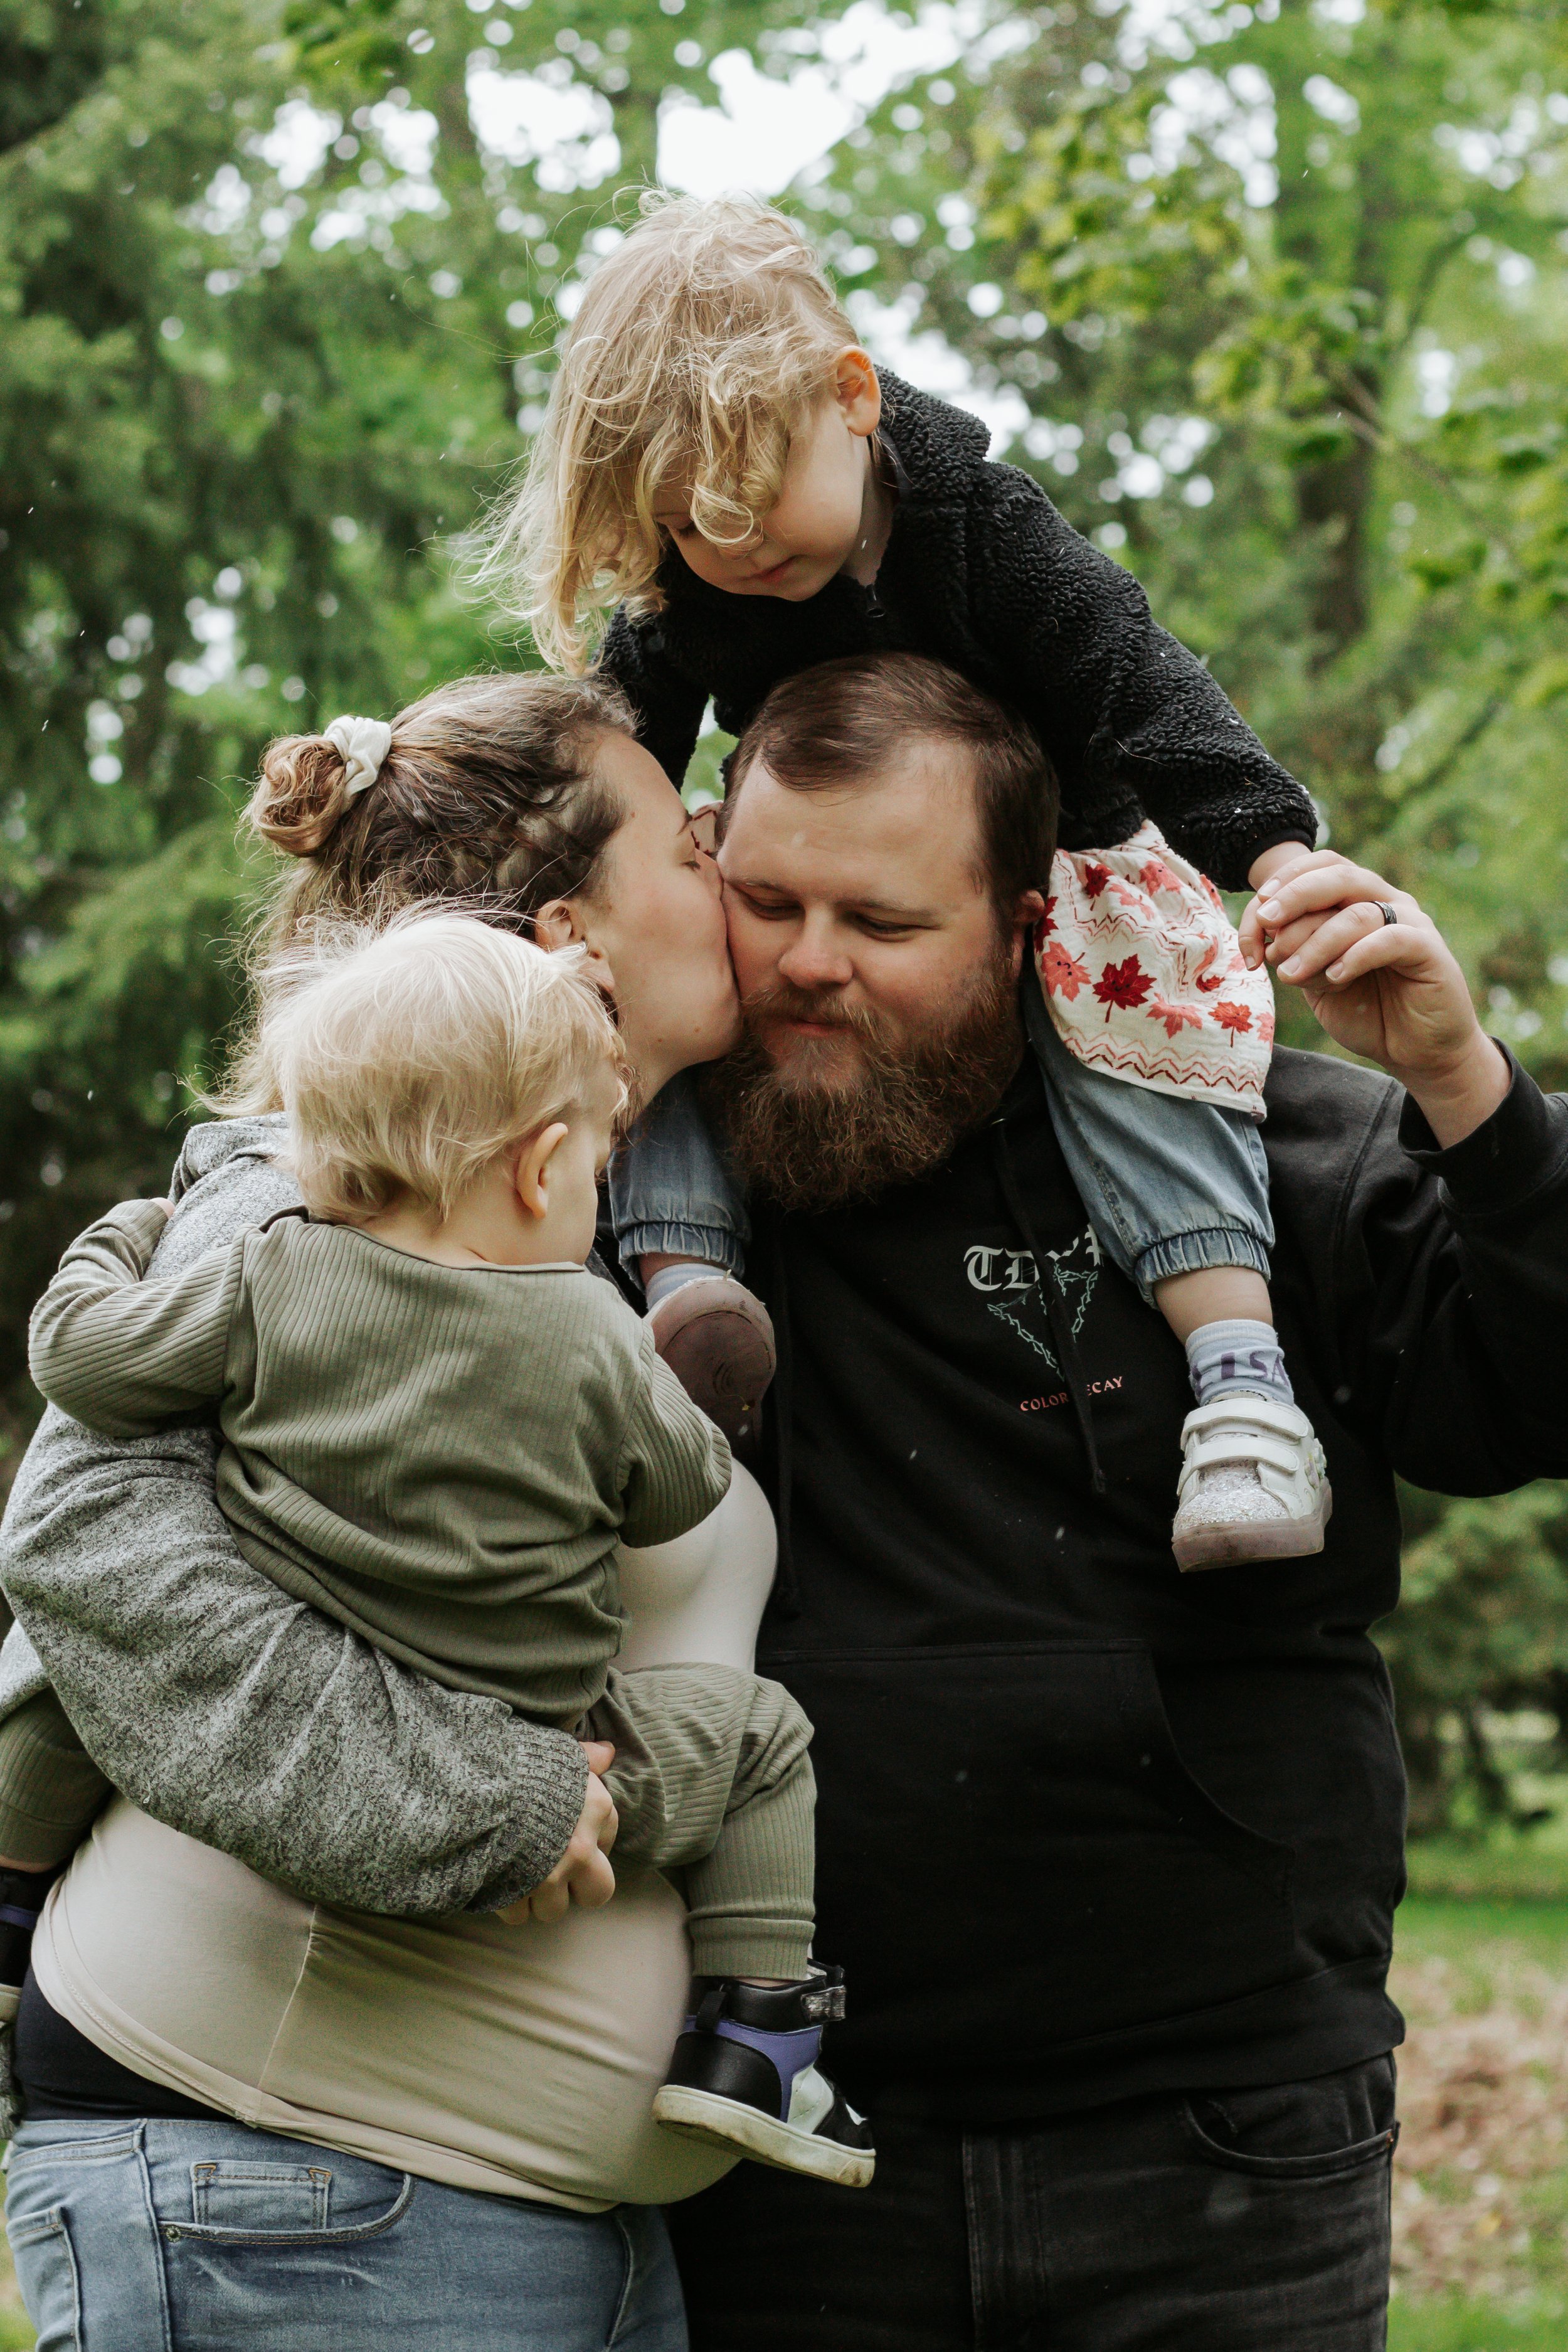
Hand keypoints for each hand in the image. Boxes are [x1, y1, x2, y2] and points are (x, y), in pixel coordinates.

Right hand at [499, 1740, 618, 1925]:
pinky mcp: (514, 1895)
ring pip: (554, 1909)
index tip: (569, 1832)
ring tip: (519, 1870)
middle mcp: (579, 1849)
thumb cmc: (514, 1761)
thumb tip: (606, 1753)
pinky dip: (505, 1900)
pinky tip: (495, 1875)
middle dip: (579, 1887)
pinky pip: (517, 1915)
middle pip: (597, 1892)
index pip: (609, 1841)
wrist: (465, 1781)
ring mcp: (548, 1877)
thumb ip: (583, 1757)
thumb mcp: (554, 1750)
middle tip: (556, 1869)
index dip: (590, 1840)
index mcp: (595, 1809)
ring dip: (538, 1896)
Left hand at [1240, 850, 1509, 1145]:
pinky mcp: (1428, 949)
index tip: (1258, 913)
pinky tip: (1335, 978)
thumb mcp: (1318, 980)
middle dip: (1295, 897)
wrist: (1416, 1050)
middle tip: (1266, 923)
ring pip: (1356, 913)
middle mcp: (1386, 901)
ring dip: (1315, 942)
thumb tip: (1263, 934)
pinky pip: (1389, 939)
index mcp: (1359, 900)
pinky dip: (1355, 955)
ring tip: (1290, 974)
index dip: (1286, 880)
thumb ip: (1297, 952)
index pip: (1322, 866)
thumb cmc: (1367, 1011)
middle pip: (1339, 876)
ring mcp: (1410, 922)